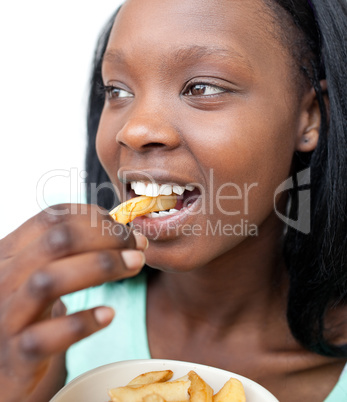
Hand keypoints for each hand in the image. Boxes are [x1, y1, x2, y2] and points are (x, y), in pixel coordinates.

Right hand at [0, 204, 146, 401]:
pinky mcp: (16, 354)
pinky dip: (81, 323)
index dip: (94, 217)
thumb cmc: (31, 311)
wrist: (1, 365)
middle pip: (57, 242)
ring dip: (101, 267)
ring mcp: (6, 316)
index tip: (123, 228)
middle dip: (106, 238)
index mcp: (11, 252)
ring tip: (135, 264)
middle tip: (137, 245)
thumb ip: (71, 252)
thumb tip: (123, 233)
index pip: (52, 217)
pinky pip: (46, 336)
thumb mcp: (42, 273)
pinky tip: (108, 314)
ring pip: (50, 280)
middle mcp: (3, 278)